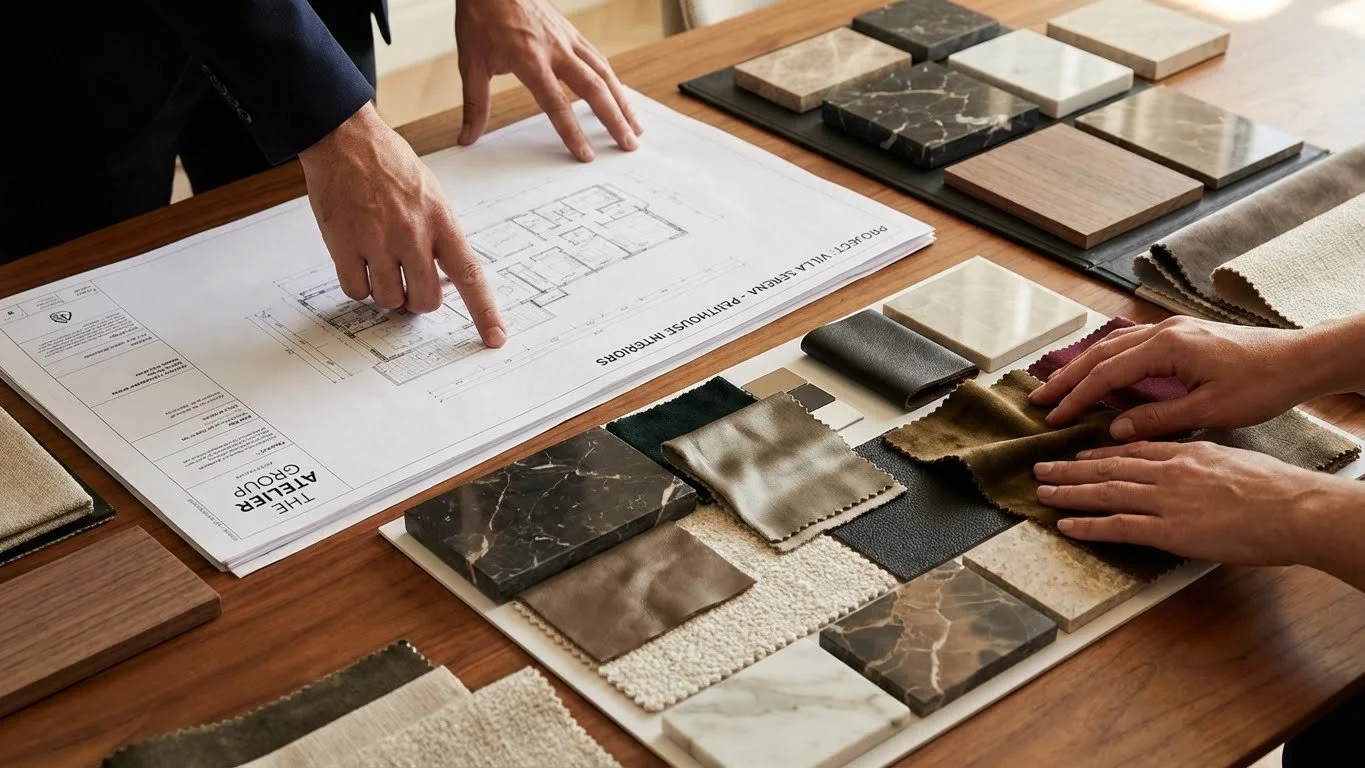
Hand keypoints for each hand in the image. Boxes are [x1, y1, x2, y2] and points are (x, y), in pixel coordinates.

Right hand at [298, 104, 504, 345]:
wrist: (345, 138)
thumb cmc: (389, 164)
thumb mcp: (430, 194)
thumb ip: (439, 235)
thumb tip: (444, 277)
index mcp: (441, 221)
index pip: (470, 275)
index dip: (484, 311)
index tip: (495, 337)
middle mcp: (413, 234)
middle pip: (426, 300)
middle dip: (418, 301)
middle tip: (408, 283)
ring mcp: (377, 241)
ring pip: (390, 301)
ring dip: (386, 293)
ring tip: (380, 265)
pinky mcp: (344, 245)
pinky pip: (357, 291)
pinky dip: (359, 286)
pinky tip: (358, 263)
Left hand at [455, 0, 640, 160]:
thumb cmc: (481, 17)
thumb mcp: (472, 63)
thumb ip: (475, 105)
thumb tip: (468, 137)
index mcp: (530, 60)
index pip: (557, 104)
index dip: (572, 132)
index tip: (586, 155)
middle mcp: (556, 50)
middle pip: (593, 89)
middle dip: (614, 120)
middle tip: (629, 144)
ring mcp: (568, 39)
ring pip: (604, 73)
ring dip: (622, 101)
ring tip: (635, 126)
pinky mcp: (572, 32)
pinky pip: (599, 59)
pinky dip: (612, 80)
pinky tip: (619, 95)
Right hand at [1029, 316, 1313, 440]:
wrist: (1301, 359)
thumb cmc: (1262, 384)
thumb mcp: (1210, 409)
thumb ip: (1158, 418)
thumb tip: (1117, 431)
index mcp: (1168, 347)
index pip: (1107, 373)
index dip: (1076, 397)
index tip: (1053, 417)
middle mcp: (1164, 332)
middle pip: (1100, 354)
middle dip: (1067, 378)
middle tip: (1038, 400)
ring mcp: (1172, 330)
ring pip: (1113, 346)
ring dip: (1083, 368)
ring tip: (1058, 389)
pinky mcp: (1182, 336)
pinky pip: (1132, 346)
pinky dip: (1108, 362)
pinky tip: (1100, 378)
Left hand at [1034, 441, 1351, 565]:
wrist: (1292, 507)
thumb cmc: (1274, 487)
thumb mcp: (1230, 458)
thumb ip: (1201, 460)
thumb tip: (1190, 464)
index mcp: (1183, 453)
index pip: (1130, 450)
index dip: (1097, 454)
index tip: (1076, 455)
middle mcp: (1167, 472)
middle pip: (1107, 468)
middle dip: (1070, 469)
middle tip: (1041, 469)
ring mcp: (1165, 500)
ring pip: (1105, 493)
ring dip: (1069, 494)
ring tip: (1042, 494)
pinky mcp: (1169, 530)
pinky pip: (1119, 527)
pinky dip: (1088, 525)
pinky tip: (1066, 526)